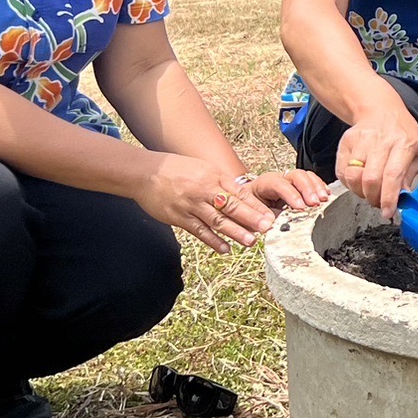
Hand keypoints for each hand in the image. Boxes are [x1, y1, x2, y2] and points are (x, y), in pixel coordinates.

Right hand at [138, 153, 277, 252]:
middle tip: (268, 228)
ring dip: (235, 232)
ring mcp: (191, 205)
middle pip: (231, 206)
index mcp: (213, 176)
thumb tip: (241, 195)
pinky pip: (199, 231)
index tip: (271, 215)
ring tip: (251, 241)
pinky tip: (225, 249)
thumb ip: (220, 182)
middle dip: (251, 218)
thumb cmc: (176, 169)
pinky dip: (213, 241)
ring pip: (217, 220)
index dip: (256, 205)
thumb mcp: (203, 168)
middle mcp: (204, 190)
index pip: (239, 192)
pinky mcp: (179, 218)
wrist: (146, 173)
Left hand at [240, 169, 331, 213]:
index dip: (291, 194)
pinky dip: (320, 188)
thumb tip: (278, 225)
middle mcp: (278, 179)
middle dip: (308, 189)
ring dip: (317, 188)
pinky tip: (326, 196)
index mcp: (263, 184)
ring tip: (324, 200)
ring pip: (306, 176)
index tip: (300, 207)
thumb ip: (266, 220)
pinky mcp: (298, 187)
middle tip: (315, 203)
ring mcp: (289, 182)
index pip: (279, 183)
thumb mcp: (252, 217)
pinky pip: (312, 181)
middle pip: (296, 175)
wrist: (246, 207)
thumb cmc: (248, 212)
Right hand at [337, 102, 417, 221]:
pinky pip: (342, 172)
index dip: (388, 198)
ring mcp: (360, 141)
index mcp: (403, 143)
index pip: (392, 176)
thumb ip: (410, 174)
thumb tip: (404, 197)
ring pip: (353, 177)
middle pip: (370, 179)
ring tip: (369, 192)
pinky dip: (349, 183)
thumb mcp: (416, 150)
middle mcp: (381, 141)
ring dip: (360, 192)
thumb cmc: (401, 132)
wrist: (380, 110)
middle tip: (379, 203)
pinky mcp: (345, 143)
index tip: (388, 213)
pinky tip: (359, 180)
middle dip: (374, 199)